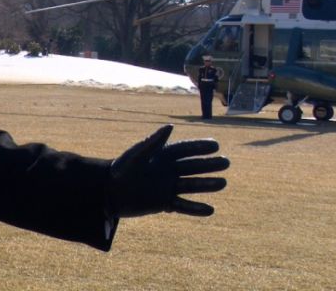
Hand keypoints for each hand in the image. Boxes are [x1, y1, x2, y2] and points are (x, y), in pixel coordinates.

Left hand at [106, 125, 228, 217]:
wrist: (108, 193)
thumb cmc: (120, 170)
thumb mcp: (137, 155)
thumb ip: (154, 143)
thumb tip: (171, 126)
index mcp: (160, 156)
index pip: (184, 150)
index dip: (199, 147)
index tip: (216, 144)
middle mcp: (166, 171)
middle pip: (192, 167)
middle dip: (209, 165)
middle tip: (226, 163)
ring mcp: (166, 187)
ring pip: (191, 185)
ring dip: (207, 185)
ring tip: (223, 183)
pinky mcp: (163, 203)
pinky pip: (183, 206)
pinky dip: (195, 209)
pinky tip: (210, 210)